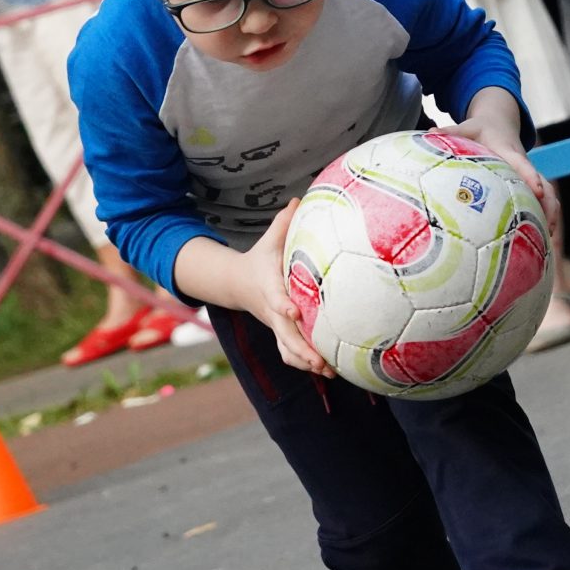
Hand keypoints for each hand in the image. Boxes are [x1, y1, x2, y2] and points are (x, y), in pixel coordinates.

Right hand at [244, 202, 330, 377]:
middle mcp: (271, 310)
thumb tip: (299, 197)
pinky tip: (329, 371)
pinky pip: (290, 353)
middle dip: (300, 347)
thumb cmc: (262, 258)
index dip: (283, 305)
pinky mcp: (281, 334)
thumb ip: (284, 222)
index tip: (294, 311)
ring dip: (305, 361)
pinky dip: (306, 363)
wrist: (240, 282)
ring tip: (328, 370)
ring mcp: (275, 325)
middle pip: (283, 333)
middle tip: (318, 360)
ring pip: (286, 349)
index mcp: (269, 286)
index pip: (275, 297)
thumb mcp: (270, 239)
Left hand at [440, 122, 562, 246]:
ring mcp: (529, 177)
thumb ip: (452, 131)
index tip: (538, 191)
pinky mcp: (529, 185)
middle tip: (547, 226)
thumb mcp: (468, 127)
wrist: (500, 124)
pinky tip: (539, 238)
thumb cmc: (481, 129)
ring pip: (549, 195)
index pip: (523, 165)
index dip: (531, 177)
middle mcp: (524, 166)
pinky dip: (544, 216)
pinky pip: (543, 201)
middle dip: (548, 204)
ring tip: (547, 239)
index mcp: (510, 152)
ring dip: (550, 214)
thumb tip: (429, 132)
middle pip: (544, 185)